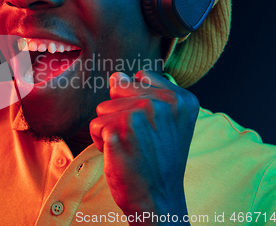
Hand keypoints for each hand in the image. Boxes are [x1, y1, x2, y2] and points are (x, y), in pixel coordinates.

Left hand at [90, 70, 198, 224]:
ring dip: (109, 127)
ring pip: (103, 107)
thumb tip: (117, 76)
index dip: (136, 100)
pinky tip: (119, 154)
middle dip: (120, 111)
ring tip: (130, 146)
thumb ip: (145, 93)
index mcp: (181, 99)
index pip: (140, 77)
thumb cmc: (158, 160)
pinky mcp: (118, 131)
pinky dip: (100, 141)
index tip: (151, 125)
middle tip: (138, 137)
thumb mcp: (166, 122)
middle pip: (118, 88)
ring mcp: (140, 117)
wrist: (158, 199)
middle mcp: (162, 104)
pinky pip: (95, 125)